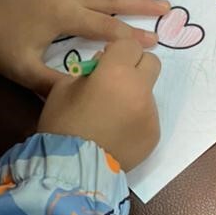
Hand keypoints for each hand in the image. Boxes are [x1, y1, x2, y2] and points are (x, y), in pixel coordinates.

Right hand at [38, 39, 160, 170]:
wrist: (72, 170)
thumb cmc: (62, 124)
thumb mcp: (63, 87)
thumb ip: (88, 70)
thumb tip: (104, 65)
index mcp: (116, 72)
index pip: (130, 45)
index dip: (118, 51)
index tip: (106, 62)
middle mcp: (139, 89)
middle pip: (151, 62)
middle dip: (135, 66)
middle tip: (115, 81)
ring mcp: (150, 114)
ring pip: (148, 91)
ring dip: (134, 94)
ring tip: (111, 114)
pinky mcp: (154, 135)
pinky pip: (147, 116)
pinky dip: (135, 118)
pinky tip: (116, 132)